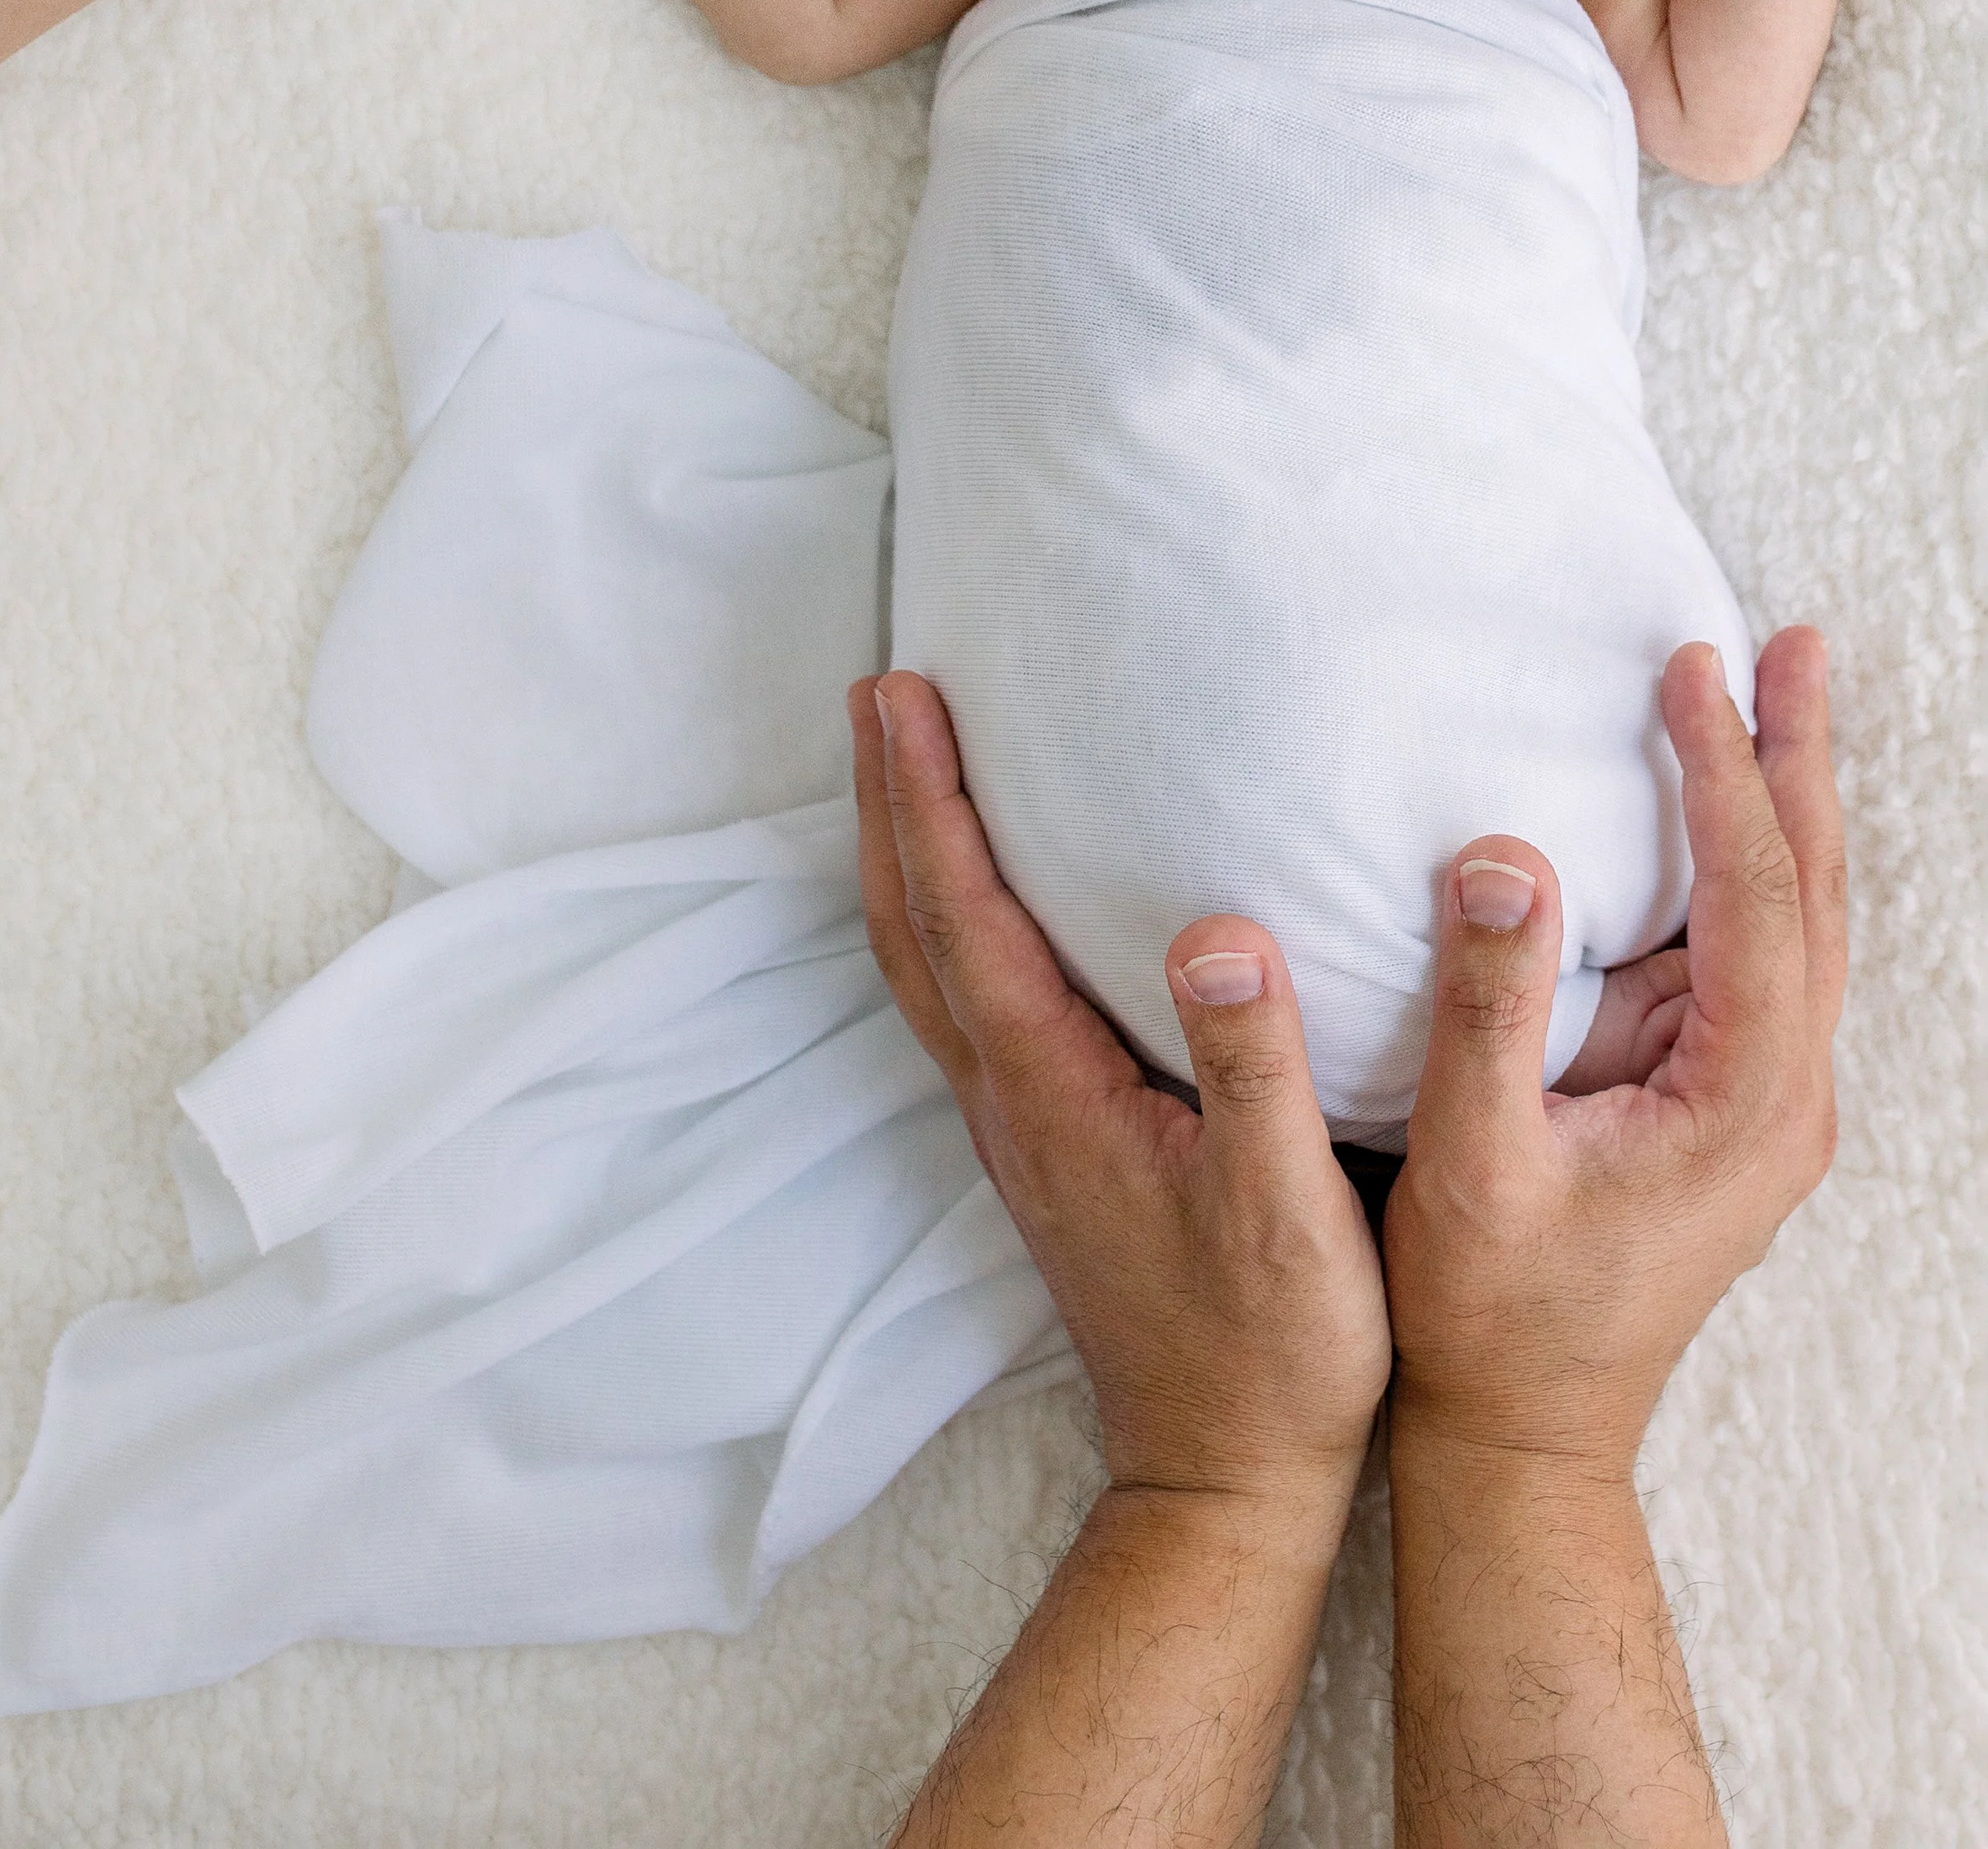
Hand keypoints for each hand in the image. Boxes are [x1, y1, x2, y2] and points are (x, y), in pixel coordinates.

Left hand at [852, 671, 1391, 1510]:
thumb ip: (1254, 1068)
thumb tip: (1218, 928)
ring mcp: (1016, 1126)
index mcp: (1051, 1093)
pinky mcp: (1044, 1145)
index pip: (966, 915)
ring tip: (905, 762)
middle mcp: (1008, 1099)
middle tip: (879, 688)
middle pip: (912, 924)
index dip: (931, 797)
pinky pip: (961, 998)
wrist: (1223, 1478)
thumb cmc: (1272, 1352)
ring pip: (924, 962)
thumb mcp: (1287, 1211)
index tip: (904, 692)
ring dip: (905, 852)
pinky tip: (982, 894)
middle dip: (891, 798)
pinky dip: (945, 915)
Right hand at [1384, 630, 1844, 1474]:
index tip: (1691, 669)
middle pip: (1813, 895)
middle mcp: (1781, 1099)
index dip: (1726, 774)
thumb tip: (1503, 855)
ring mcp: (1762, 1107)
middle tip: (1794, 644)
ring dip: (1785, 806)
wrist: (1524, 1438)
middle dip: (1799, 761)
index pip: (1757, 900)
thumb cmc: (1490, 1314)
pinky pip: (1757, 961)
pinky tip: (1719, 818)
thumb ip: (1489, 1009)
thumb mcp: (1473, 1160)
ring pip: (1799, 923)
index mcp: (1743, 1103)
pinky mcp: (1725, 1111)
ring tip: (1775, 692)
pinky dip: (1748, 868)